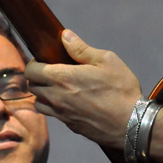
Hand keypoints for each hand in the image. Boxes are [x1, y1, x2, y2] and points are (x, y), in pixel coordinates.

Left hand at [24, 29, 142, 148]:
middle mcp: (56, 97)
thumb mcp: (106, 60)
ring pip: (38, 103)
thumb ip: (81, 48)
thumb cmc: (121, 89)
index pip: (31, 71)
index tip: (45, 59)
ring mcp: (62, 114)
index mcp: (62, 78)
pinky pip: (53, 115)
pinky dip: (55, 107)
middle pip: (32, 87)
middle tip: (52, 71)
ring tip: (58, 87)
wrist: (131, 123)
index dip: (34, 63)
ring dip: (43, 94)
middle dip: (37, 77)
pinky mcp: (70, 126)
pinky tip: (71, 101)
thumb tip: (65, 36)